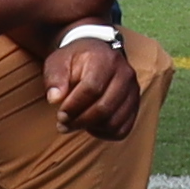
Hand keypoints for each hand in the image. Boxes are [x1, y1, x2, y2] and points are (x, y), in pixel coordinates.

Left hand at [37, 24, 154, 137]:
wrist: (98, 55)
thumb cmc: (75, 61)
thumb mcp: (58, 62)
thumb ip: (55, 78)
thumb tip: (54, 98)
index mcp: (105, 59)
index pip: (92, 89)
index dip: (73, 106)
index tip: (60, 114)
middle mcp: (125, 74)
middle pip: (104, 108)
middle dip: (80, 121)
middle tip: (63, 124)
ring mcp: (133, 91)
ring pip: (114, 121)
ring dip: (91, 128)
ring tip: (75, 124)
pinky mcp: (135, 105)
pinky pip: (122, 129)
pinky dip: (105, 133)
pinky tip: (91, 125)